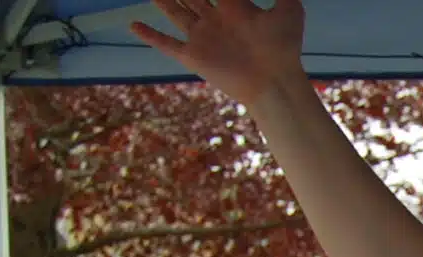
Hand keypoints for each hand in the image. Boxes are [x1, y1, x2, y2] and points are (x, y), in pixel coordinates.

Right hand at [132, 0, 307, 107]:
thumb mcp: (290, 11)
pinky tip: (133, 25)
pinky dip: (149, 35)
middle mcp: (216, 20)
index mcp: (236, 7)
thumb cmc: (284, 48)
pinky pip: (166, 43)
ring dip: (163, 1)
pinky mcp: (194, 56)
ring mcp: (203, 37)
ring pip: (176, 12)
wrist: (274, 82)